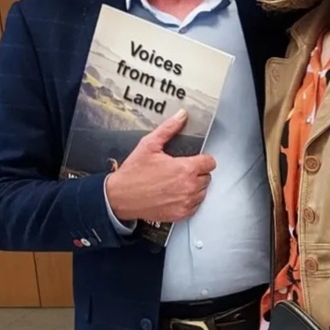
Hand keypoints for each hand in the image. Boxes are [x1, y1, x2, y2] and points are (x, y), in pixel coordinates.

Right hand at [105, 109, 215, 223]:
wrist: (119, 197)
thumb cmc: (133, 173)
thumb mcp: (149, 145)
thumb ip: (168, 129)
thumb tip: (181, 116)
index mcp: (185, 168)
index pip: (210, 162)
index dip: (202, 159)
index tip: (194, 160)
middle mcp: (189, 186)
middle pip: (207, 176)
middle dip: (197, 172)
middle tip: (181, 170)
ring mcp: (186, 202)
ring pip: (202, 191)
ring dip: (194, 186)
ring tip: (177, 182)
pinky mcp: (181, 214)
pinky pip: (195, 205)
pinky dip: (189, 200)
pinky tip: (175, 194)